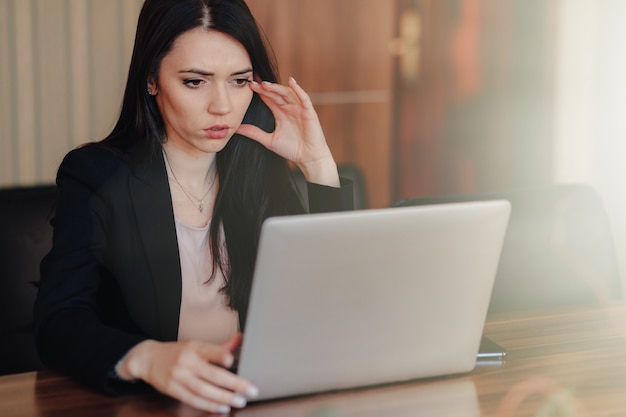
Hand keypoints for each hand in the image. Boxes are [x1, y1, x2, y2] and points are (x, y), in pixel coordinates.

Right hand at [117, 334, 257, 412]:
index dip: (220, 355)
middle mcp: (187, 361)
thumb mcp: (196, 345)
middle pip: (212, 374)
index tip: (231, 360)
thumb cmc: (177, 352)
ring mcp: (179, 376)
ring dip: (223, 398)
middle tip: (250, 390)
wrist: (147, 358)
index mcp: (195, 347)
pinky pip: (193, 399)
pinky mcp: (173, 389)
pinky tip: (222, 408)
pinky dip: (209, 405)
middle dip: (233, 384)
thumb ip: (219, 347)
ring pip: (203, 390)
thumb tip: (241, 339)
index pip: (210, 350)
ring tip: (239, 401)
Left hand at [236, 77, 339, 186]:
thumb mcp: (269, 140)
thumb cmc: (292, 149)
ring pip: (287, 93)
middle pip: (276, 93)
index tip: (248, 85)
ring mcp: (299, 109)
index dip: (260, 91)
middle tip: (253, 83)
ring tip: (266, 85)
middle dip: (265, 88)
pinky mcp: (309, 112)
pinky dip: (298, 89)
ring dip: (277, 88)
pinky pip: (304, 97)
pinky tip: (291, 81)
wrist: (308, 158)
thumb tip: (236, 129)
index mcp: (280, 113)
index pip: (269, 98)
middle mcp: (289, 108)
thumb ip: (253, 133)